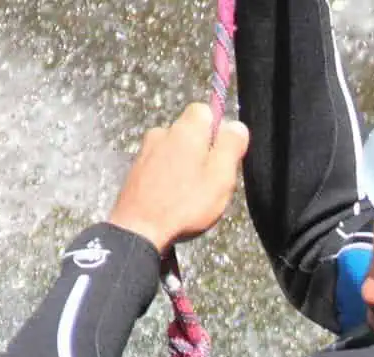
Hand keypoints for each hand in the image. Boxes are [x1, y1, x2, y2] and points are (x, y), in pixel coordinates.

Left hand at [108, 102, 249, 253]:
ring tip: (190, 194)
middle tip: (209, 181)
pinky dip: (169, 177)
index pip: (204, 109)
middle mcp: (163, 132)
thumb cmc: (184, 204)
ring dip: (184, 165)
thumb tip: (237, 126)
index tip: (222, 154)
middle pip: (189, 132)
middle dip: (202, 150)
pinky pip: (160, 165)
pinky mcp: (136, 169)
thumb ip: (231, 146)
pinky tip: (173, 199)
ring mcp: (146, 150)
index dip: (217, 129)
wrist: (139, 229)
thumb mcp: (221, 177)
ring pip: (174, 150)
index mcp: (186, 130)